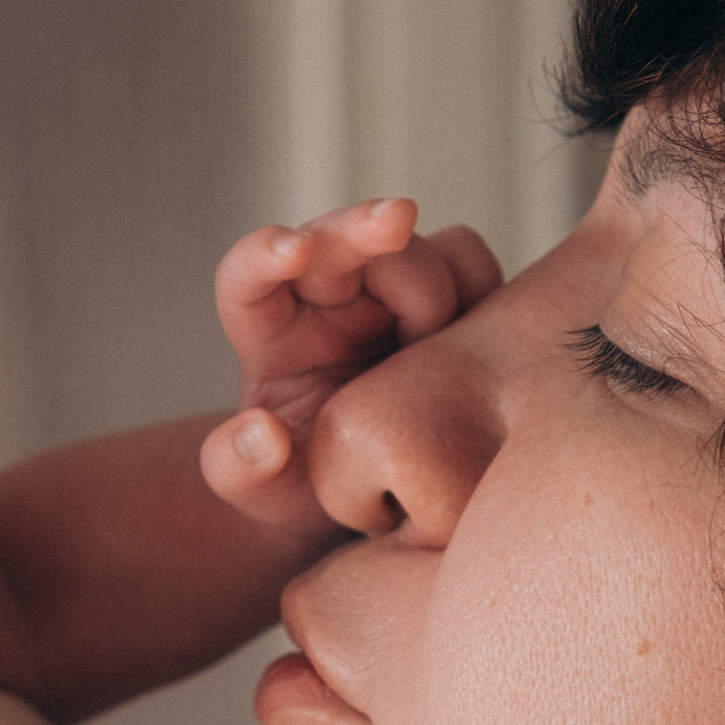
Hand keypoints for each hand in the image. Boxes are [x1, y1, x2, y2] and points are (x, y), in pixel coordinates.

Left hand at [202, 199, 503, 530]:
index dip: (266, 253)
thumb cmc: (304, 490)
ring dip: (433, 274)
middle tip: (395, 223)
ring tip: (434, 338)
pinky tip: (485, 340)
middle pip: (340, 240)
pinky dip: (484, 288)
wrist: (367, 501)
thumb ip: (239, 472)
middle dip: (363, 227)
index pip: (250, 276)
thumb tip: (261, 435)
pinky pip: (473, 271)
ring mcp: (393, 300)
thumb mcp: (264, 498)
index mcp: (270, 334)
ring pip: (418, 248)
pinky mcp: (451, 309)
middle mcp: (330, 303)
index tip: (292, 251)